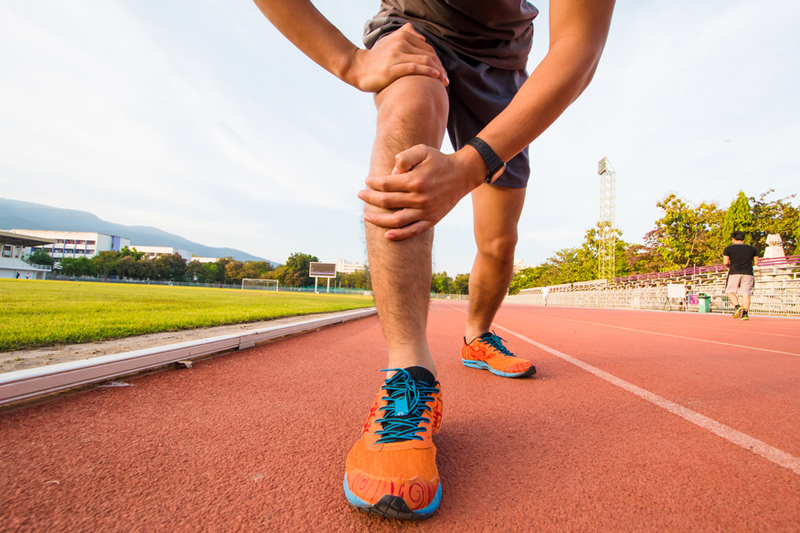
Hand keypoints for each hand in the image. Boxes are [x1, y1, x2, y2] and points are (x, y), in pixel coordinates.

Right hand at [343, 24, 448, 91]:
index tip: (442, 72)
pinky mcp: (393, 67)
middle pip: (428, 54)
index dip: (437, 60)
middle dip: (440, 67)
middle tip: (446, 79)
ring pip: (424, 61)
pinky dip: (428, 72)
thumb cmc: (376, 59)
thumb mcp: (390, 42)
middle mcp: (401, 42)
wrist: (357, 68)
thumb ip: (404, 37)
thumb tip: (421, 38)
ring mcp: (396, 54)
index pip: (427, 48)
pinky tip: (436, 77)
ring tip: (444, 81)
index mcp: (402, 35)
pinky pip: (415, 68)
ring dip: (438, 72)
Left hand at [358, 145, 485, 239]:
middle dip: (370, 199)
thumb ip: (404, 157)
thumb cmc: (439, 161)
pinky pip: (412, 230)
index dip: (373, 183)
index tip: (367, 181)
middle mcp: (420, 198)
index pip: (386, 184)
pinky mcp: (431, 219)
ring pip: (396, 220)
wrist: (462, 175)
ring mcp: (426, 211)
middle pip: (387, 202)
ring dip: (378, 220)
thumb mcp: (423, 150)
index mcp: (415, 180)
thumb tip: (392, 173)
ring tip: (367, 216)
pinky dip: (399, 235)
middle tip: (360, 195)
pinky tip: (386, 235)